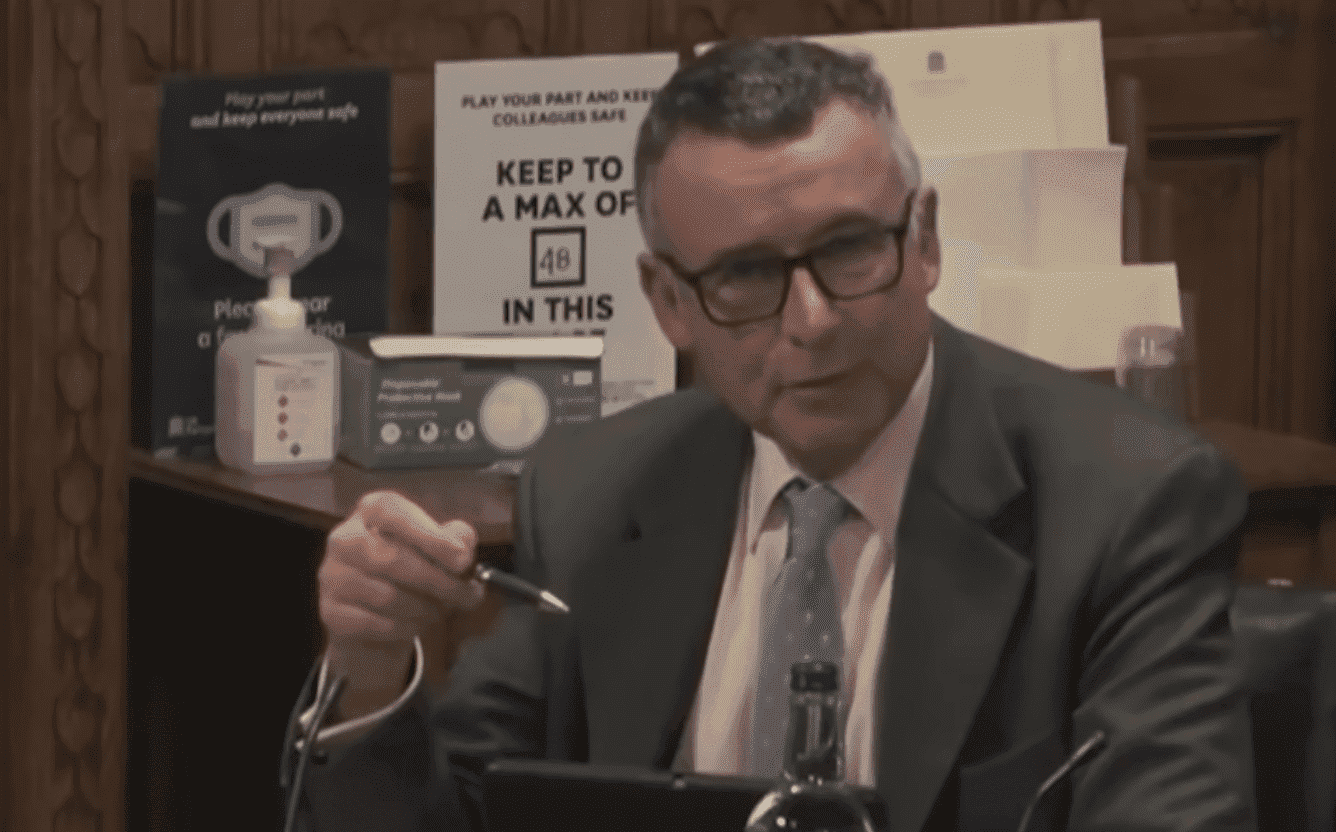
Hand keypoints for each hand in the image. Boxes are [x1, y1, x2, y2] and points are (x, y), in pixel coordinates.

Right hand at [317, 491, 484, 717]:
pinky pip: (375, 624)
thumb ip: (454, 538)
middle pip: (393, 559)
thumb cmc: (411, 574)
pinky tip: (416, 625)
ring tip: (441, 611)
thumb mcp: (437, 549)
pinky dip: (405, 628)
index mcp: (371, 511)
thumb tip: (462, 541)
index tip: (462, 560)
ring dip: (425, 609)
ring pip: (387, 596)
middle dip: (439, 582)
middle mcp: (345, 539)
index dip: (429, 535)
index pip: (392, 512)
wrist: (375, 620)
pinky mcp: (331, 611)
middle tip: (468, 596)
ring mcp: (333, 576)